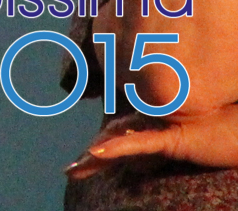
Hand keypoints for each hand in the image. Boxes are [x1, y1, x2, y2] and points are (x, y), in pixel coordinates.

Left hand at [68, 108, 237, 178]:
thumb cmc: (222, 133)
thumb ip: (163, 145)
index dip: (100, 149)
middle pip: (115, 138)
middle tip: (70, 171)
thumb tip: (143, 162)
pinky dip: (117, 148)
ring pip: (121, 140)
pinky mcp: (173, 138)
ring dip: (97, 154)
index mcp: (155, 123)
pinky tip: (97, 153)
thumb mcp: (187, 143)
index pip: (120, 137)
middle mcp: (153, 121)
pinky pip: (141, 144)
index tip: (79, 165)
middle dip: (92, 155)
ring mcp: (162, 127)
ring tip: (76, 168)